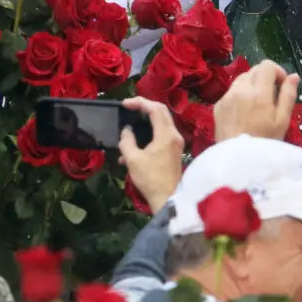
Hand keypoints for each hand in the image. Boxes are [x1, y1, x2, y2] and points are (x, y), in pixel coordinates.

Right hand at [119, 97, 183, 213]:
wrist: (168, 199)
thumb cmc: (150, 179)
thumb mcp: (133, 159)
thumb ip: (127, 141)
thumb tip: (127, 131)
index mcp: (166, 134)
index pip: (155, 108)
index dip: (139, 102)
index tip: (125, 105)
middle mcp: (174, 135)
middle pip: (161, 111)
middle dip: (144, 107)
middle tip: (129, 109)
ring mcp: (176, 143)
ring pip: (162, 122)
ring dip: (146, 121)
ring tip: (130, 125)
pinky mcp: (174, 151)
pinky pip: (162, 134)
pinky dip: (149, 133)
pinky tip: (134, 146)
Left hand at [213, 60, 299, 141]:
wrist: (238, 161)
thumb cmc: (265, 142)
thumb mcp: (282, 121)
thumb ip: (288, 95)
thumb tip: (293, 76)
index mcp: (259, 92)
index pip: (267, 65)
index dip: (277, 71)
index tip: (281, 85)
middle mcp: (240, 90)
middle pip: (254, 70)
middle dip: (265, 78)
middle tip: (271, 97)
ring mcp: (227, 97)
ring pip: (241, 79)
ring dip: (251, 85)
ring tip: (257, 105)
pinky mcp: (218, 106)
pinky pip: (231, 92)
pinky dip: (239, 96)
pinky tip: (244, 113)